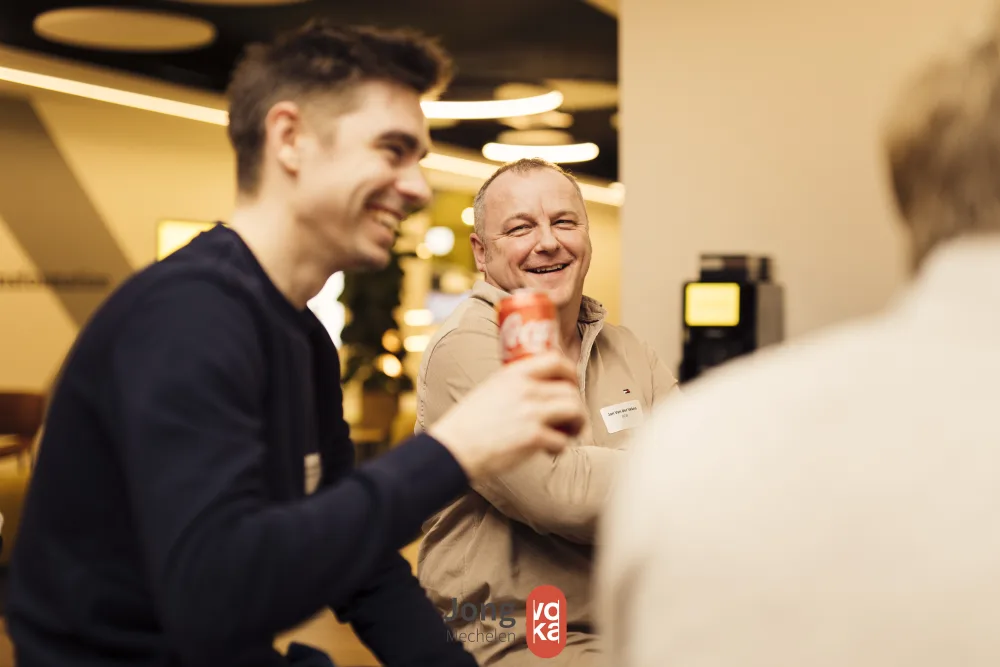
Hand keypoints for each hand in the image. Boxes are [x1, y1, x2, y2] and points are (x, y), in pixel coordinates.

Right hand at [428, 353, 586, 480]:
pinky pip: (563, 440)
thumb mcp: (491, 388)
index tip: (572, 383)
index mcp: (514, 374)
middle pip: (570, 389)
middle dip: (576, 404)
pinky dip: (561, 447)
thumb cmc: (469, 423)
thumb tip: (537, 388)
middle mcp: (526, 389)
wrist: (454, 448)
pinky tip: (549, 451)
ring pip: (574, 410)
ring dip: (577, 424)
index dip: (571, 372)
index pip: (556, 360)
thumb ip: (515, 384)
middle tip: (571, 417)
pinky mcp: (534, 437)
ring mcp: (531, 412)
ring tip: (567, 433)